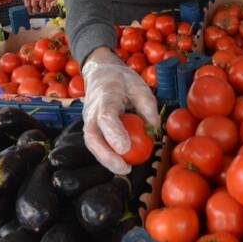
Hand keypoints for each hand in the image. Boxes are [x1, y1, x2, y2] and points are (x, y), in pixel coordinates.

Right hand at [81, 48, 160, 174]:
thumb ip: (147, 108)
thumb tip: (154, 131)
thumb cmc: (121, 79)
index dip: (114, 134)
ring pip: (92, 144)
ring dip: (106, 160)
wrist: (99, 72)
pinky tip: (121, 162)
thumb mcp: (139, 86)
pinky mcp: (90, 127)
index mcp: (105, 97)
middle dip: (106, 156)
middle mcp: (92, 111)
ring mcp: (88, 120)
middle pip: (92, 137)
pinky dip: (107, 155)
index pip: (106, 118)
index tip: (125, 148)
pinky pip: (96, 144)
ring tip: (125, 169)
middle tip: (125, 168)